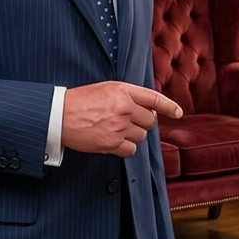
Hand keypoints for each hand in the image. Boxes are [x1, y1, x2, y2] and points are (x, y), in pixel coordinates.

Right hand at [61, 82, 181, 156]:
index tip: (178, 112)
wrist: (60, 115)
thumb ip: (128, 95)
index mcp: (124, 91)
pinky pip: (131, 150)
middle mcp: (125, 108)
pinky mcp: (111, 143)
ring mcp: (119, 126)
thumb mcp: (106, 88)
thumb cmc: (81, 100)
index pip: (154, 98)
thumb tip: (146, 107)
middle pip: (150, 121)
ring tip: (117, 129)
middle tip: (130, 120)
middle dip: (144, 122)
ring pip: (141, 136)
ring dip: (134, 134)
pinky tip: (115, 141)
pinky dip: (126, 148)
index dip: (169, 106)